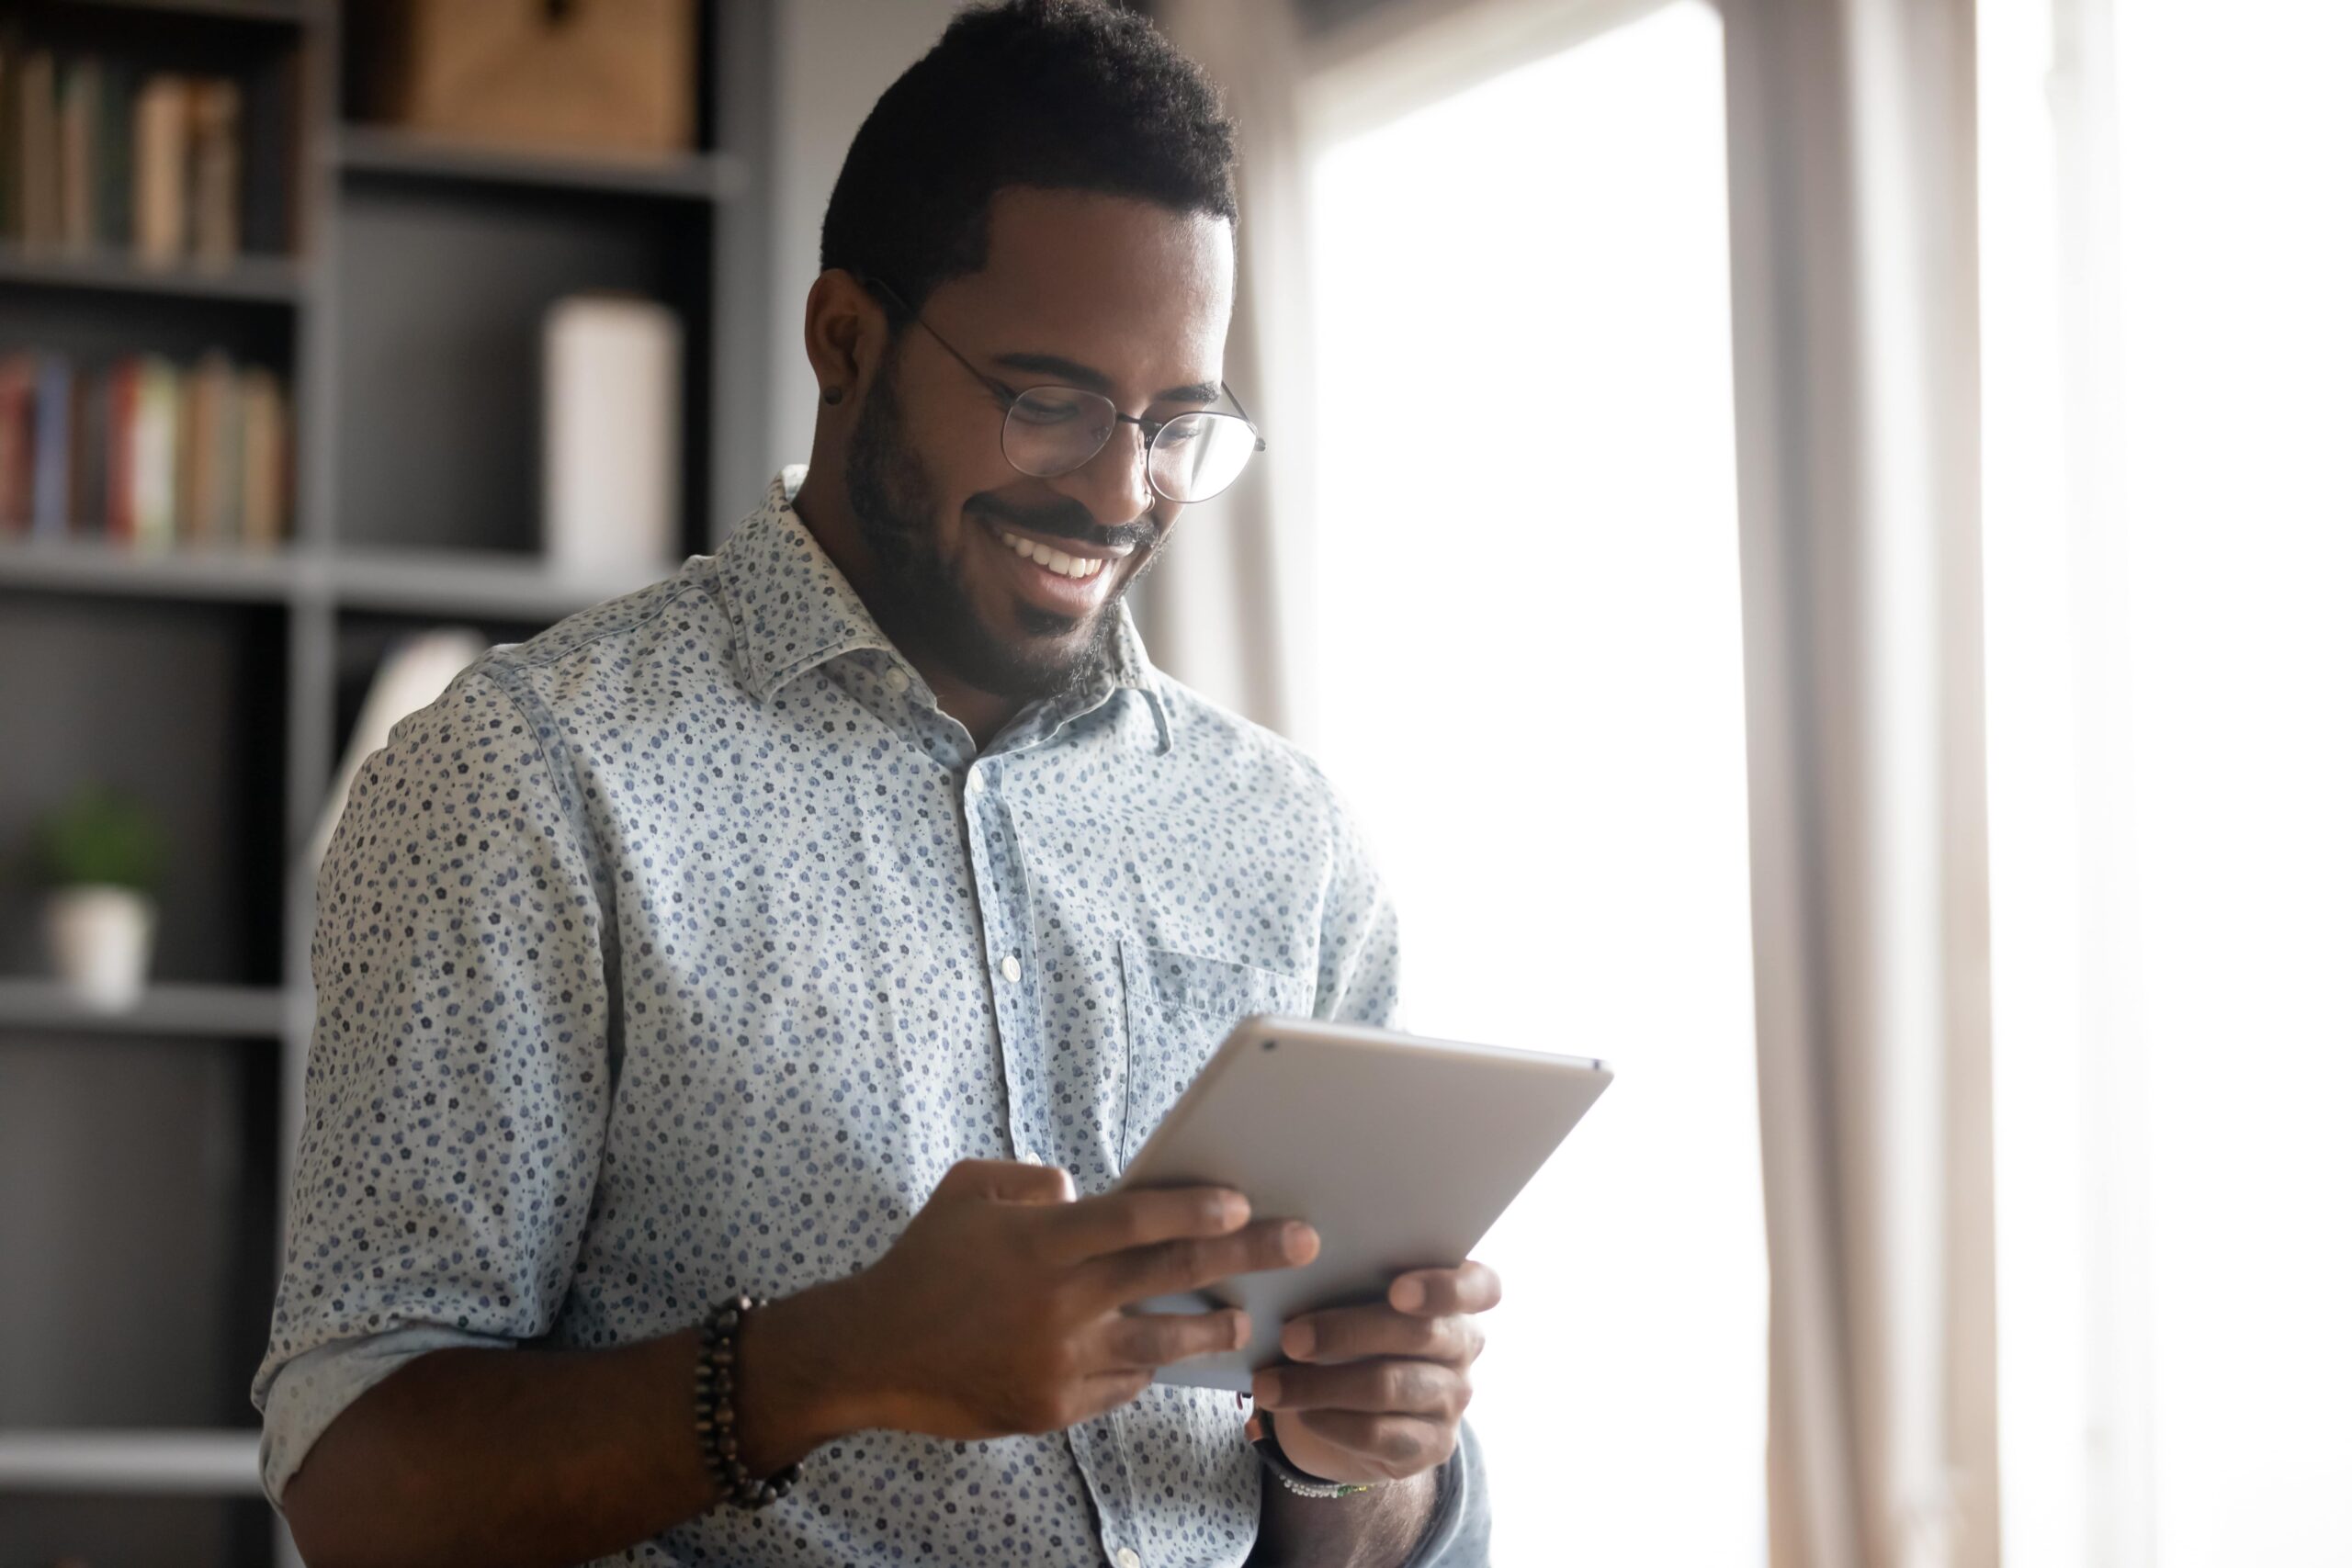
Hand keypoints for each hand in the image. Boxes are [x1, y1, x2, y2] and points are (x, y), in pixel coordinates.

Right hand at [826, 1158, 1315, 1439]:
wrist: (871, 1353)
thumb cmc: (925, 1261)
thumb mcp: (968, 1191)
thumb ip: (1034, 1182)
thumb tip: (1091, 1194)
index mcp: (1040, 1242)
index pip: (1134, 1219)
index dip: (1193, 1209)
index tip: (1243, 1202)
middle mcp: (1059, 1303)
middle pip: (1169, 1276)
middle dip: (1244, 1256)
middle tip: (1300, 1242)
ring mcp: (1061, 1362)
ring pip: (1162, 1346)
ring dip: (1212, 1329)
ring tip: (1246, 1317)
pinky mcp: (1055, 1408)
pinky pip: (1121, 1385)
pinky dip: (1146, 1370)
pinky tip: (1170, 1355)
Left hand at [1245, 1259, 1498, 1485]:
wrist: (1355, 1405)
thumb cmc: (1352, 1328)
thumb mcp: (1355, 1298)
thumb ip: (1348, 1278)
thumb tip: (1295, 1266)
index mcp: (1458, 1297)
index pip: (1481, 1287)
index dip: (1445, 1288)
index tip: (1397, 1290)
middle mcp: (1465, 1346)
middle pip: (1420, 1335)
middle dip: (1348, 1334)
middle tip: (1290, 1338)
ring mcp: (1453, 1399)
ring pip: (1390, 1386)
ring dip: (1321, 1386)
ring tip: (1268, 1385)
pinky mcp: (1431, 1446)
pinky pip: (1380, 1434)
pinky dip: (1331, 1422)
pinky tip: (1298, 1413)